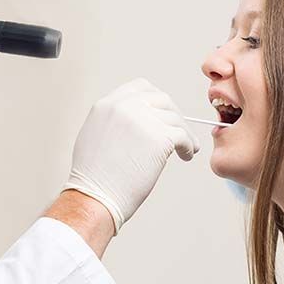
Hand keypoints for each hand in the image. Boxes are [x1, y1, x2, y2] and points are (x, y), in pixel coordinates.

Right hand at [63, 79, 198, 233]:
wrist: (95, 196)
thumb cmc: (94, 177)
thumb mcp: (94, 135)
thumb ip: (114, 120)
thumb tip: (140, 120)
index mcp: (107, 105)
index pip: (140, 88)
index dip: (155, 100)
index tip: (163, 113)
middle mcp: (124, 107)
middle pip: (161, 100)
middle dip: (174, 115)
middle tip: (179, 131)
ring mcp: (142, 120)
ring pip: (175, 119)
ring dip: (184, 133)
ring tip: (187, 148)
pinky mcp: (159, 137)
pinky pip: (183, 135)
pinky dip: (189, 145)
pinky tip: (186, 154)